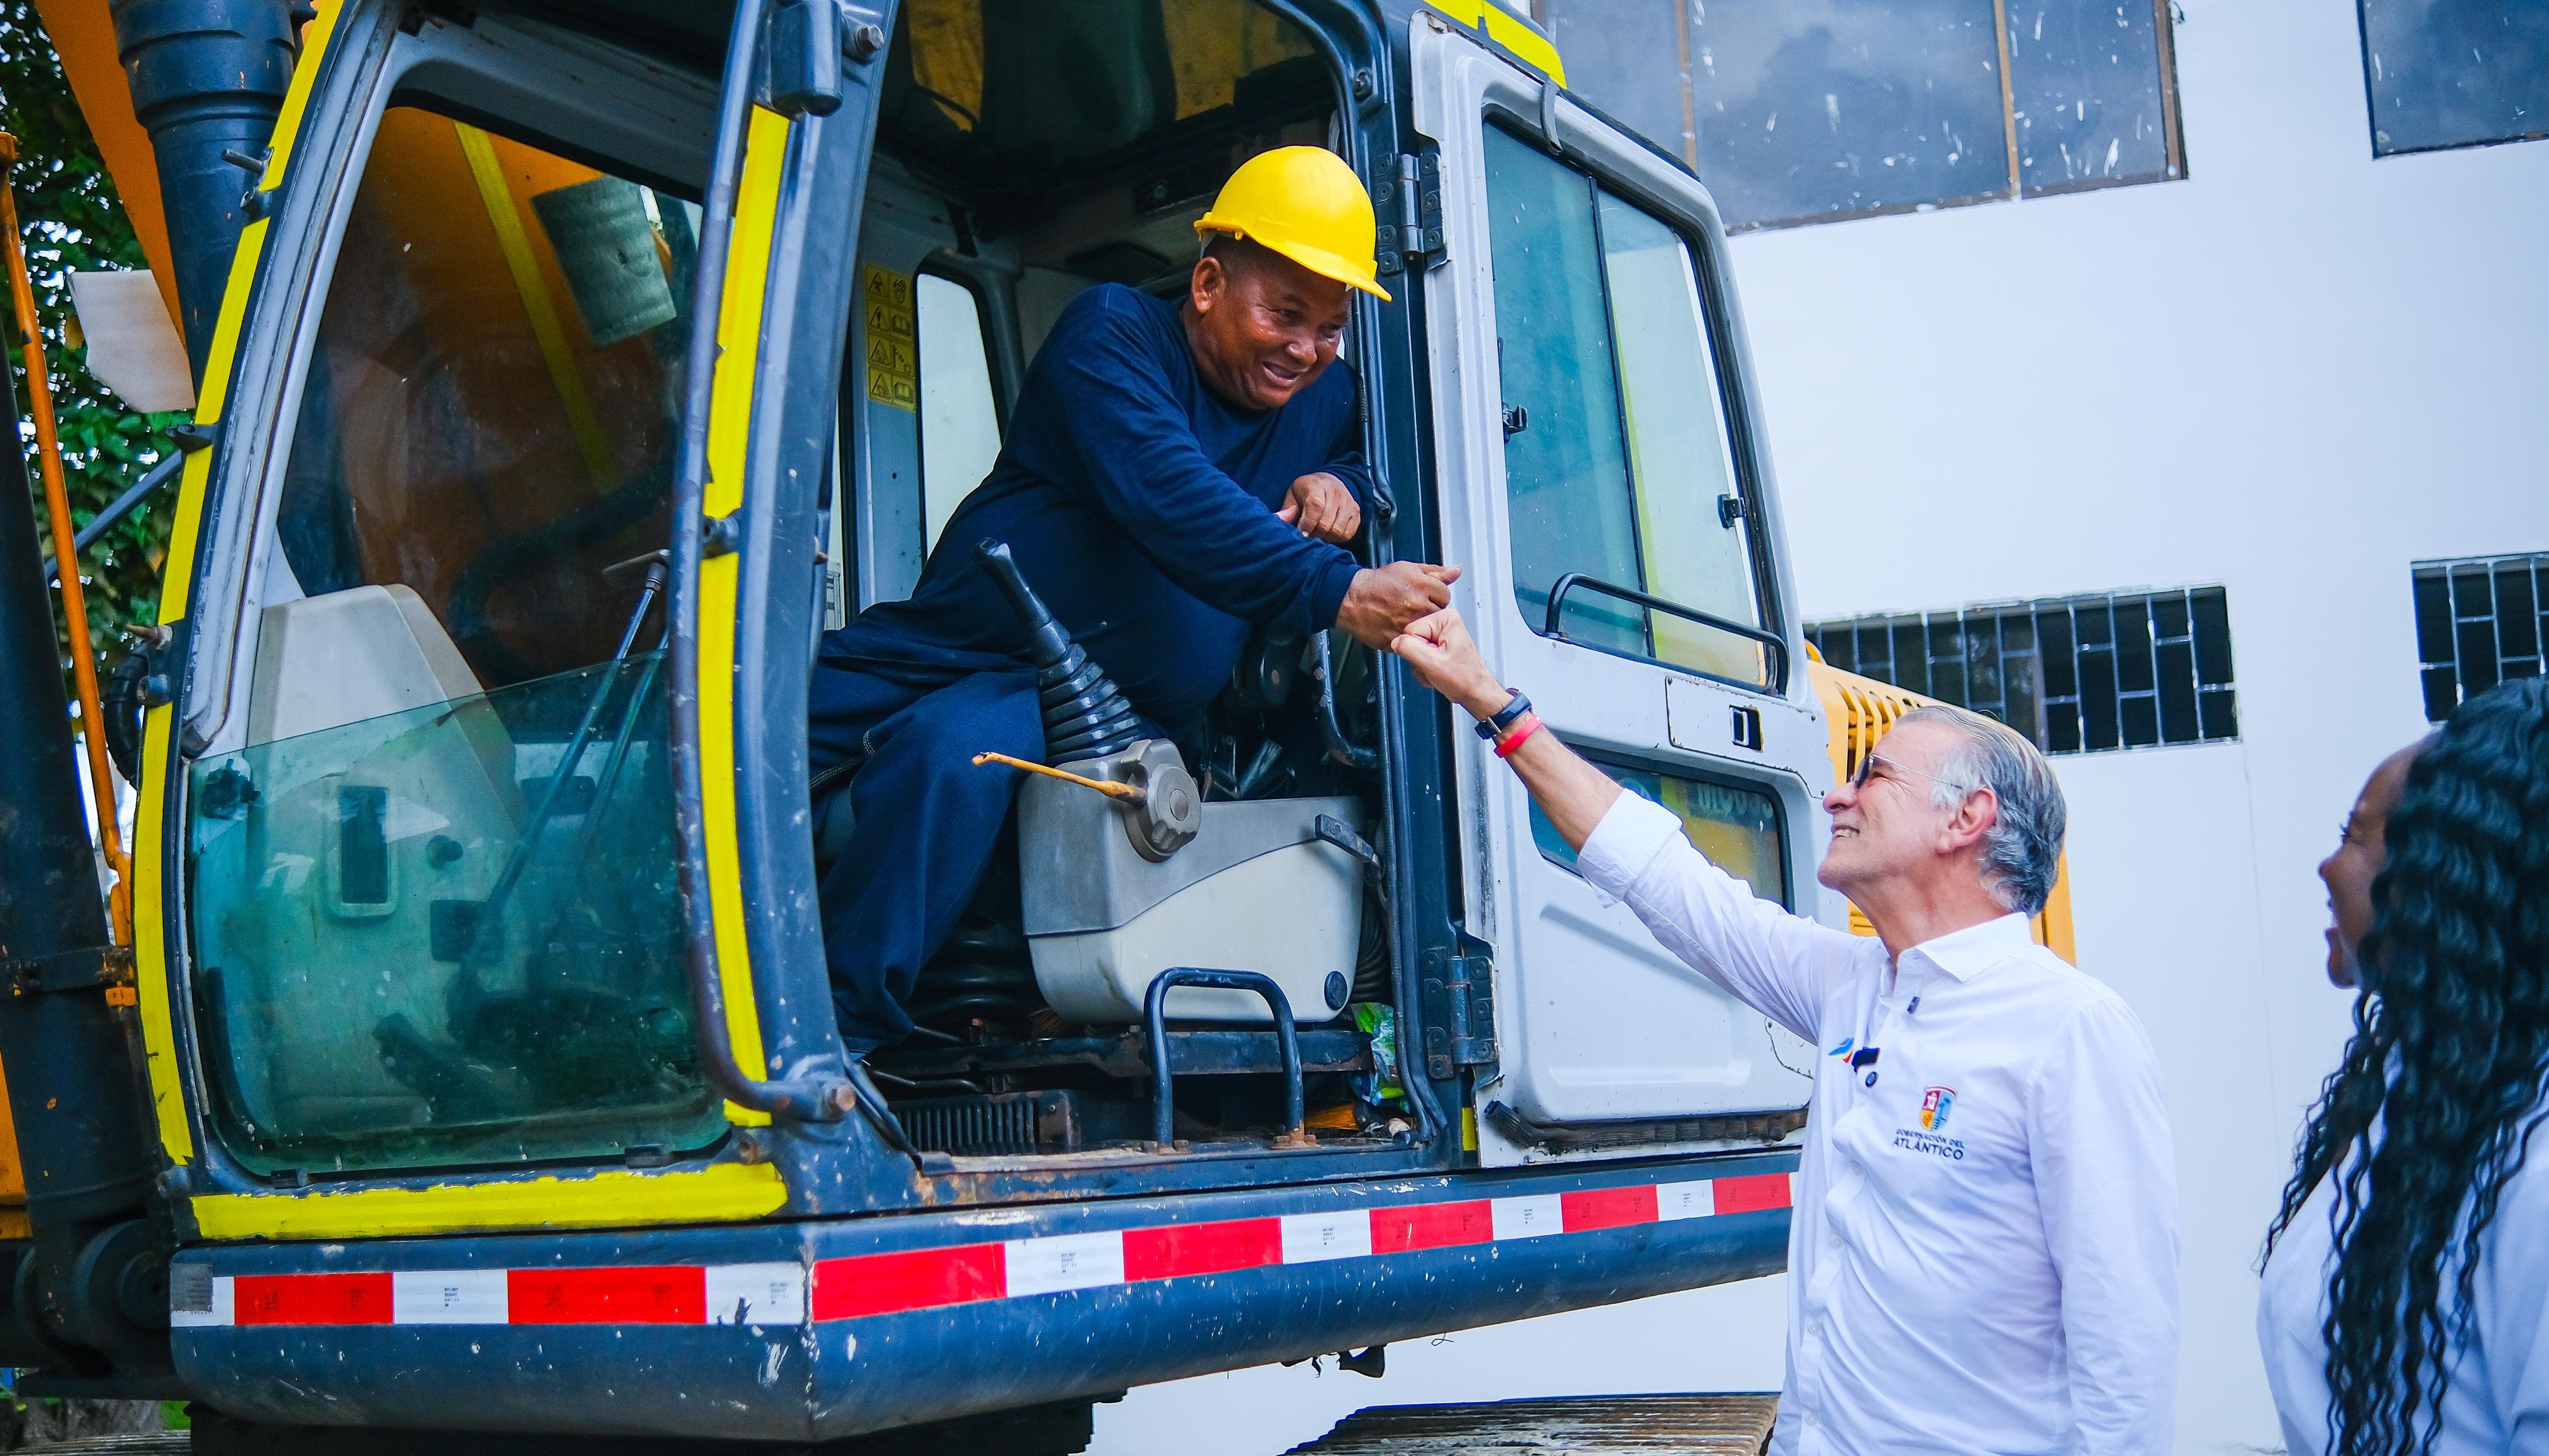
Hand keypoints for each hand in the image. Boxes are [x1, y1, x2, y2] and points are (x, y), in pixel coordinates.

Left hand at [1276, 472, 1360, 543]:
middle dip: (1314, 534)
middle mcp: (1336, 493)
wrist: (1330, 482)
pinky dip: (1337, 538)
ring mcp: (1349, 503)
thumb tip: (1279, 520)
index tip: (1301, 534)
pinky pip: (1348, 533)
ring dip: (1325, 537)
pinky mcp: (1356, 513)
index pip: (1315, 507)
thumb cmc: (1307, 491)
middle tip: (1307, 536)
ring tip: (1317, 534)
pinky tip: (1328, 533)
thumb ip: (1287, 509)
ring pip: (1337, 530)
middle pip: (1326, 523)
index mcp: (1317, 485)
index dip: (1307, 524)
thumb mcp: (1293, 494)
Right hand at [1335, 562, 1461, 648]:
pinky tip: (1398, 625)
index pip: (1445, 595)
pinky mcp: (1397, 639)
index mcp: (1421, 586)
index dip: (1436, 595)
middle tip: (1415, 606)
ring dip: (1421, 624)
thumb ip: (1436, 571)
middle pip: (1439, 613)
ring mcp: (1407, 625)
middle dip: (1430, 610)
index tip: (1426, 596)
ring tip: (1406, 616)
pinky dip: (1409, 636)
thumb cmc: (1377, 583)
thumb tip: (1456, 570)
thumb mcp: (1408, 569)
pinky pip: (1413, 641)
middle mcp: (1416, 606)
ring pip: (1427, 630)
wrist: (1352, 598)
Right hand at [1388, 606, 1507, 718]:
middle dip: (1419, 658)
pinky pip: (1420, 655)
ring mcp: (1441, 634)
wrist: (1476, 692)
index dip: (1418, 650)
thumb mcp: (1432, 664)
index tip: (1434, 659)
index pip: (1411, 630)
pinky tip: (1437, 671)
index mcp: (1445, 618)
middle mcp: (1444, 622)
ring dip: (1422, 665)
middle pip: (1412, 639)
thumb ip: (1409, 649)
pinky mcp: (1439, 645)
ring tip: (1438, 670)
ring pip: (1414, 649)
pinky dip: (1426, 667)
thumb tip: (1396, 642)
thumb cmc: (1465, 679)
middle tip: (1435, 666)